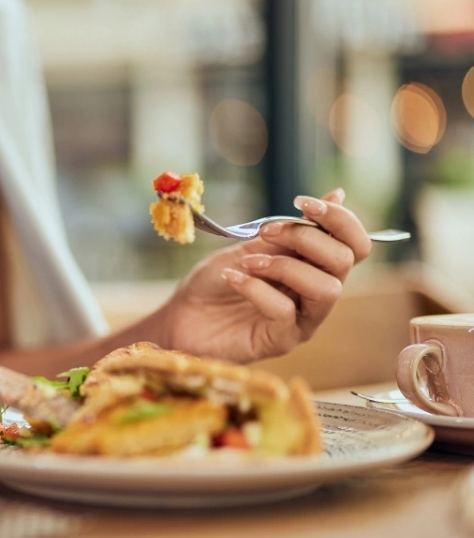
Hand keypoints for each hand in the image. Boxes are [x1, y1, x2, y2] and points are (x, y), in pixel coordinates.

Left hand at [161, 188, 370, 363]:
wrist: (181, 316)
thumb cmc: (217, 281)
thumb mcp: (252, 247)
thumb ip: (292, 229)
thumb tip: (338, 195)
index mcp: (315, 268)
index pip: (355, 244)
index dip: (339, 219)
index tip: (301, 202)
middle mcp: (316, 295)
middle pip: (345, 262)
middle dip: (306, 238)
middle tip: (266, 232)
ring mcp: (302, 321)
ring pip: (326, 289)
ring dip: (284, 266)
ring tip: (247, 263)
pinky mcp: (281, 341)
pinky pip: (285, 312)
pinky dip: (257, 289)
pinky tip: (232, 278)